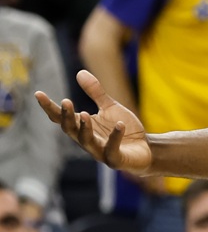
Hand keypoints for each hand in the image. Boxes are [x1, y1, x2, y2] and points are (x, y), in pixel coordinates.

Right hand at [36, 70, 152, 174]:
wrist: (145, 148)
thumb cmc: (124, 128)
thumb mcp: (110, 107)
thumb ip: (96, 92)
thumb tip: (80, 72)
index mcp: (82, 127)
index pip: (61, 118)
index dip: (49, 107)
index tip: (38, 94)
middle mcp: (87, 140)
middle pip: (70, 129)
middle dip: (67, 116)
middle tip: (66, 101)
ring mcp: (100, 151)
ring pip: (86, 141)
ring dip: (85, 128)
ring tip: (86, 114)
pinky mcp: (115, 159)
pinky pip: (112, 149)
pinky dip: (115, 137)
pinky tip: (120, 125)